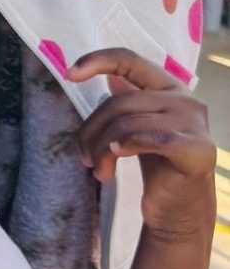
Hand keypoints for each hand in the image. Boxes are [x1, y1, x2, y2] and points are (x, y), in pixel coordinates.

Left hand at [69, 49, 214, 239]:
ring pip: (127, 124)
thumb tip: (110, 76)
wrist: (179, 208)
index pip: (131, 61)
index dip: (98, 61)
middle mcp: (186, 100)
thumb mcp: (139, 128)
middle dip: (90, 131)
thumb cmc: (158, 165)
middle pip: (119, 102)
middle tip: (83, 158)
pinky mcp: (198, 149)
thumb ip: (130, 102)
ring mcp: (195, 123)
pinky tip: (114, 160)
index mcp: (170, 88)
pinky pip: (151, 139)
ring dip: (101, 150)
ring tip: (99, 171)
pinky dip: (125, 147)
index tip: (70, 74)